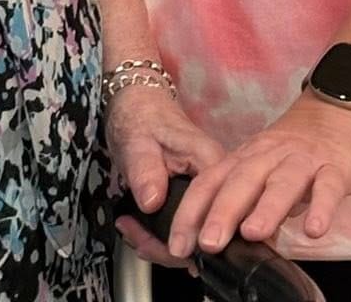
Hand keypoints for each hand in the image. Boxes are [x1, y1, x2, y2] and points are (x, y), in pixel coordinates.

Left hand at [107, 83, 225, 269]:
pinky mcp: (196, 198)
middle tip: (138, 242)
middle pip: (207, 230)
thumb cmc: (140, 116)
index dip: (190, 239)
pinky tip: (141, 234)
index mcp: (210, 160)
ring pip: (196, 234)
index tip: (165, 248)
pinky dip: (163, 236)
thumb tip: (152, 203)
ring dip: (163, 244)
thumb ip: (145, 170)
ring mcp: (208, 191)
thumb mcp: (137, 139)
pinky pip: (186, 226)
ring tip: (134, 236)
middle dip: (171, 247)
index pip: (214, 213)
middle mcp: (217, 179)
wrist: (138, 102)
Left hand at [165, 95, 350, 261]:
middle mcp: (269, 156)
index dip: (191, 212)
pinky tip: (314, 229)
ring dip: (266, 208)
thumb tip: (224, 245)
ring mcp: (302, 159)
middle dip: (221, 212)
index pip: (210, 182)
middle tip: (207, 243)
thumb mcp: (264, 171)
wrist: (338, 111)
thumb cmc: (295, 150)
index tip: (178, 244)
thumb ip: (246, 204)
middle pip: (241, 180)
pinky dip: (321, 207)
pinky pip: (328, 186)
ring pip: (281, 182)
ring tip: (253, 233)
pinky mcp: (334, 166)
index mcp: (246, 158)